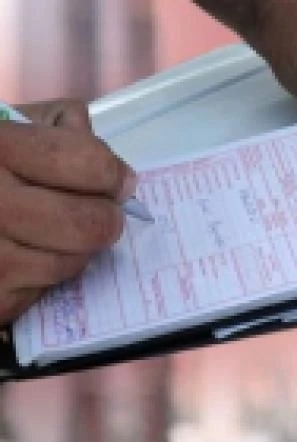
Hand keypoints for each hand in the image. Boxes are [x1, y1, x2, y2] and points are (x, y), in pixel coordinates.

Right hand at [0, 100, 135, 323]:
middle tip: (101, 214)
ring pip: (71, 260)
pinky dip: (46, 275)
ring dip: (78, 249)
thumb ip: (59, 129)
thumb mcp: (7, 127)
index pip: (87, 162)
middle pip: (89, 223)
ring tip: (58, 233)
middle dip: (106, 218)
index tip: (116, 180)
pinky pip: (46, 289)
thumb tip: (113, 166)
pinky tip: (28, 254)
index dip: (112, 174)